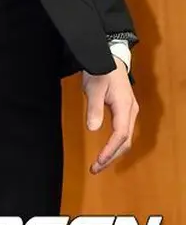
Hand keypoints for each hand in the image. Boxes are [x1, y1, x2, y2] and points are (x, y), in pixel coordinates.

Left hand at [82, 58, 138, 173]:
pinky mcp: (125, 110)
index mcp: (124, 106)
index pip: (120, 135)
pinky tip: (107, 150)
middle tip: (96, 168)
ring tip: (99, 163)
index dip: (110, 150)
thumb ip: (94, 108)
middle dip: (111, 156)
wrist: (110, 56)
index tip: (99, 161)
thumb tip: (93, 129)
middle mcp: (131, 111)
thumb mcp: (94, 87)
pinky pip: (123, 132)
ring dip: (113, 152)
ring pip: (125, 138)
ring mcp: (130, 111)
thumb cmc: (101, 69)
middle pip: (125, 141)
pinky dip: (115, 144)